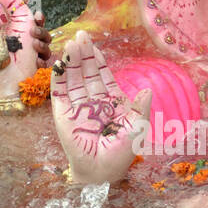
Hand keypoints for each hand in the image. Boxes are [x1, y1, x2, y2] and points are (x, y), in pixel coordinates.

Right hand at [51, 30, 150, 183]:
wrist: (102, 172)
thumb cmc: (121, 154)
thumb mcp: (137, 129)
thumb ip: (141, 109)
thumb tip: (148, 90)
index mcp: (110, 103)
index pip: (103, 77)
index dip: (98, 61)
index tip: (94, 46)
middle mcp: (93, 102)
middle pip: (86, 74)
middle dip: (83, 55)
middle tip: (80, 36)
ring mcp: (77, 107)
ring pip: (73, 80)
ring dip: (71, 62)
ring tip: (70, 43)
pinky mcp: (63, 115)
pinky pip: (60, 94)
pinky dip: (59, 78)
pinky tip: (60, 64)